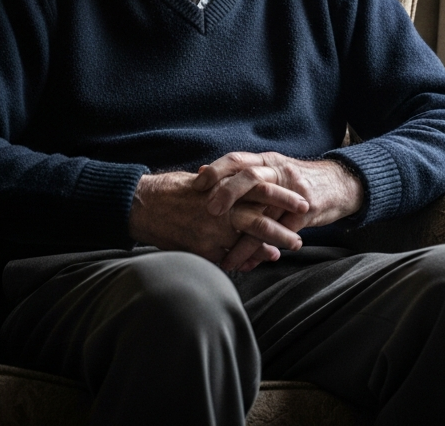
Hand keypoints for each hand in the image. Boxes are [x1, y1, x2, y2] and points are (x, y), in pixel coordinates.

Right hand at [127, 170, 308, 266]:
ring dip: (268, 248)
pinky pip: (227, 258)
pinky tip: (255, 262)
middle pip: (260, 219)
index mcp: (224, 188)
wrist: (142, 204)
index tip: (302, 204)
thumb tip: (252, 197)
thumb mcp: (205, 182)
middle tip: (300, 236)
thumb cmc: (174, 190)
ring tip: (285, 250)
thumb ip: (229, 189)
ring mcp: (211, 231)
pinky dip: (243, 260)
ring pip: (247, 241)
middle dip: (283, 228)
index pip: (261, 191)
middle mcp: (220, 210)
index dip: (283, 198)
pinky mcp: (201, 249)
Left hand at [192, 152, 363, 271]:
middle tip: (209, 210)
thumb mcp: (271, 169)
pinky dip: (260, 251)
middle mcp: (278, 173)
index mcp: (266, 162)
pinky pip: (280, 234)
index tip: (196, 183)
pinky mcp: (305, 213)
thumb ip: (240, 172)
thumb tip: (201, 172)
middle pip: (251, 178)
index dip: (217, 170)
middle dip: (228, 193)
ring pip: (265, 213)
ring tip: (224, 256)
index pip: (237, 159)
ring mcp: (293, 193)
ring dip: (242, 237)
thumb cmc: (296, 180)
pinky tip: (246, 264)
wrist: (339, 184)